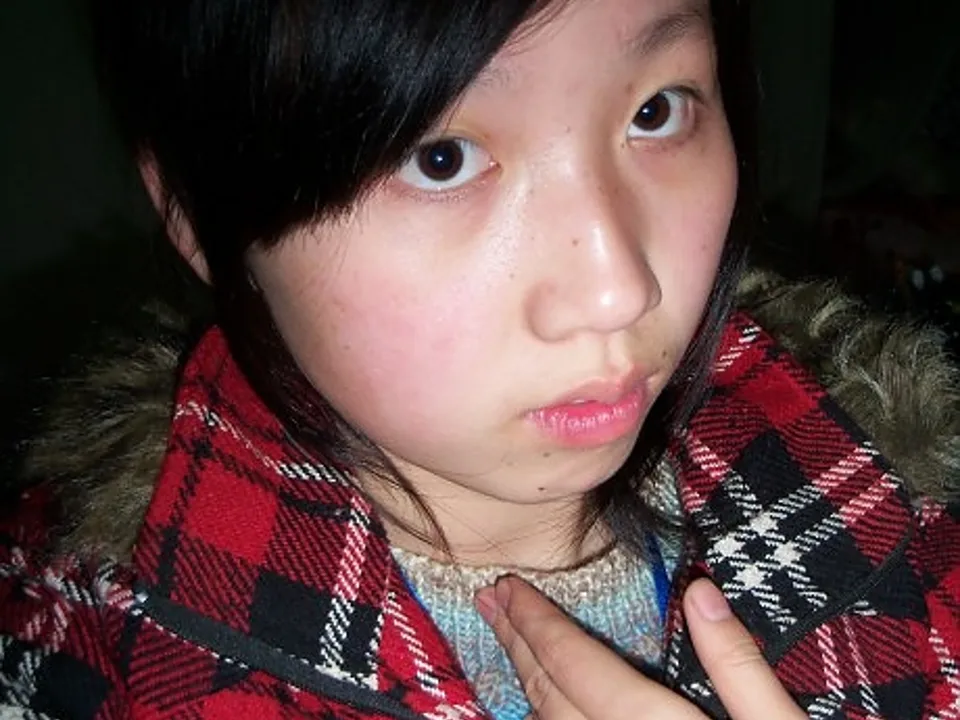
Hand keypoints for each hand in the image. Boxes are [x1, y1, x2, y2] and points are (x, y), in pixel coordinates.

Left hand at [475, 575, 805, 718]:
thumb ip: (739, 664)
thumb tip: (700, 593)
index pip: (577, 665)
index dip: (538, 622)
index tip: (508, 587)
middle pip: (551, 695)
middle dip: (518, 643)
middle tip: (490, 602)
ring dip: (525, 683)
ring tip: (510, 643)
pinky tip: (544, 707)